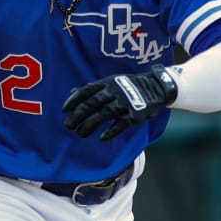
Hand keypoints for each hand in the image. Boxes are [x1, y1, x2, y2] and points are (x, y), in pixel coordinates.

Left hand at [63, 65, 178, 141]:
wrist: (156, 87)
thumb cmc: (129, 86)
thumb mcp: (110, 82)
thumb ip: (92, 89)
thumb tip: (72, 92)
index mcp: (107, 83)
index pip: (86, 91)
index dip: (73, 100)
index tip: (64, 111)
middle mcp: (114, 92)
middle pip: (92, 103)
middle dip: (78, 115)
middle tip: (68, 126)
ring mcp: (125, 102)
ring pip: (104, 114)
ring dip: (90, 125)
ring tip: (81, 134)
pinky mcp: (135, 114)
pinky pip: (121, 124)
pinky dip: (111, 131)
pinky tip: (102, 138)